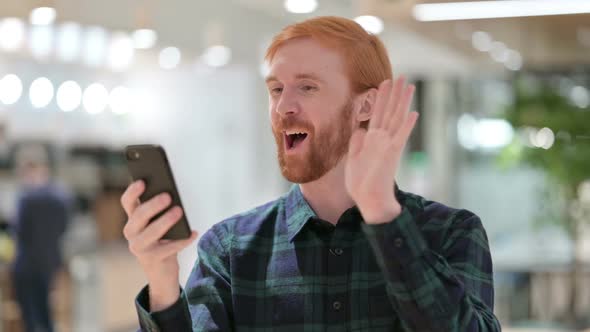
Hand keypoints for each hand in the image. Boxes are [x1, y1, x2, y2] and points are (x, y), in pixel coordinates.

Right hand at [121, 180, 197, 310]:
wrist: (160, 271)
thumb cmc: (162, 241)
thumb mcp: (158, 224)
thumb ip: (160, 212)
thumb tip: (172, 196)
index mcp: (133, 219)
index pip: (127, 202)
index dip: (133, 191)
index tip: (143, 181)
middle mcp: (132, 232)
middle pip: (138, 216)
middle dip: (153, 205)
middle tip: (168, 196)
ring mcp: (139, 247)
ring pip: (150, 233)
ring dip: (165, 221)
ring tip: (179, 212)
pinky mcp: (151, 259)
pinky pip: (168, 248)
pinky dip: (182, 240)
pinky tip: (193, 233)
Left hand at [345, 77, 418, 223]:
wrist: (368, 199)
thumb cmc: (361, 184)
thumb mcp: (353, 160)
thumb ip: (356, 143)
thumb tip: (360, 129)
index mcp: (372, 140)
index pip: (377, 114)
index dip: (379, 98)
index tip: (382, 83)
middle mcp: (382, 139)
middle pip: (389, 111)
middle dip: (394, 93)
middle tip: (401, 77)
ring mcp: (388, 145)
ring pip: (396, 118)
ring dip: (402, 102)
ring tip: (408, 86)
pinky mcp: (392, 153)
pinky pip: (401, 136)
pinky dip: (407, 125)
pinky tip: (414, 113)